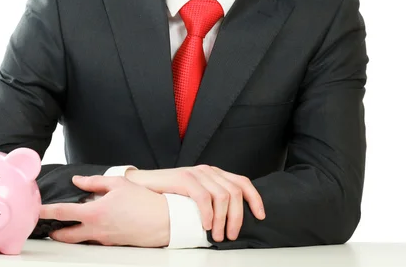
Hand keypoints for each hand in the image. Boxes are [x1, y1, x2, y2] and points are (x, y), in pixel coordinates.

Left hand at [39, 175, 169, 246]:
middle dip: (55, 232)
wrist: (162, 221)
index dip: (47, 212)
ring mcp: (103, 239)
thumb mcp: (118, 183)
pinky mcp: (112, 243)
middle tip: (47, 227)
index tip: (38, 211)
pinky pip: (94, 239)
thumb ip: (94, 182)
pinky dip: (88, 233)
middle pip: (66, 235)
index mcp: (94, 212)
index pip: (63, 213)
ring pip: (80, 239)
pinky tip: (93, 223)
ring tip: (67, 226)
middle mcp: (96, 229)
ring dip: (70, 234)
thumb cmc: (142, 201)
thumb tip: (78, 181)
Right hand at [125, 165, 264, 241]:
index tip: (260, 216)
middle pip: (235, 192)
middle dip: (237, 217)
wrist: (144, 185)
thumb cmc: (171, 194)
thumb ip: (212, 199)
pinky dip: (208, 214)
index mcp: (215, 173)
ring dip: (223, 220)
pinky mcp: (184, 177)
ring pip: (222, 196)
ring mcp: (197, 173)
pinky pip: (204, 197)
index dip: (255, 199)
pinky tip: (205, 225)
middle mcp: (208, 170)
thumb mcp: (197, 194)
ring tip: (218, 235)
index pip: (242, 182)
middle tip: (230, 235)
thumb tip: (231, 220)